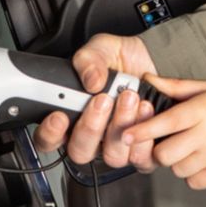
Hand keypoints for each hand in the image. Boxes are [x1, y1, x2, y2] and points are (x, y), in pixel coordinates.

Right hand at [30, 33, 159, 163]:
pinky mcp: (143, 149)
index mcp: (72, 117)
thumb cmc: (123, 60)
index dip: (51, 133)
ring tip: (130, 97)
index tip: (59, 116)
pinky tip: (146, 108)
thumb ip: (89, 61)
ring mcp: (118, 145)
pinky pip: (141, 157)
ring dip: (120, 125)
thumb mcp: (101, 49)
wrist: (156, 58)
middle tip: (102, 100)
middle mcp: (94, 136)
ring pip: (112, 155)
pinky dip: (144, 136)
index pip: (49, 139)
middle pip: (80, 151)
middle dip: (91, 126)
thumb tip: (91, 81)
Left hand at [122, 78, 205, 189]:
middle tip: (171, 142)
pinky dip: (194, 174)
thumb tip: (148, 79)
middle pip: (165, 153)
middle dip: (161, 151)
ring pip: (177, 169)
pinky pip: (193, 182)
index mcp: (204, 109)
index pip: (166, 122)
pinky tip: (205, 160)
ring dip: (179, 162)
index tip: (125, 134)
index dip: (143, 130)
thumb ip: (178, 87)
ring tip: (194, 149)